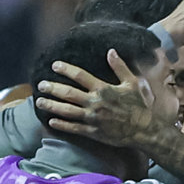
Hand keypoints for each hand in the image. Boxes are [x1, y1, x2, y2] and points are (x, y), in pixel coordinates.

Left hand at [37, 50, 163, 146]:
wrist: (145, 130)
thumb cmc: (140, 106)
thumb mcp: (133, 83)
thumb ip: (120, 67)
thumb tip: (110, 51)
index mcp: (104, 89)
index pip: (80, 76)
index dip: (66, 69)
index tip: (55, 65)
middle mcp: (95, 103)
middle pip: (68, 93)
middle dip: (52, 88)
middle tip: (40, 84)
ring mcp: (93, 119)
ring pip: (67, 111)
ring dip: (51, 106)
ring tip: (39, 102)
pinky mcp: (94, 132)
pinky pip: (74, 128)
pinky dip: (62, 125)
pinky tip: (52, 121)